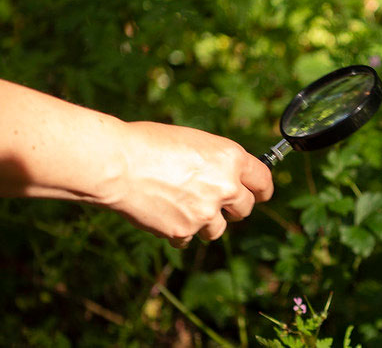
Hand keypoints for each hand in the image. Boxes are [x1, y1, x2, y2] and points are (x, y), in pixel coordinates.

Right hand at [104, 121, 272, 247]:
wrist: (118, 164)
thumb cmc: (148, 143)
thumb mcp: (192, 142)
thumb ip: (215, 161)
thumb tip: (225, 177)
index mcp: (230, 157)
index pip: (263, 180)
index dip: (262, 190)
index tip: (259, 195)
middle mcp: (225, 186)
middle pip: (245, 209)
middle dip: (232, 208)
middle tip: (214, 203)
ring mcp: (206, 212)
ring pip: (217, 229)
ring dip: (204, 222)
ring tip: (179, 205)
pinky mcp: (185, 231)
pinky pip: (188, 238)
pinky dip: (178, 231)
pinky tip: (161, 213)